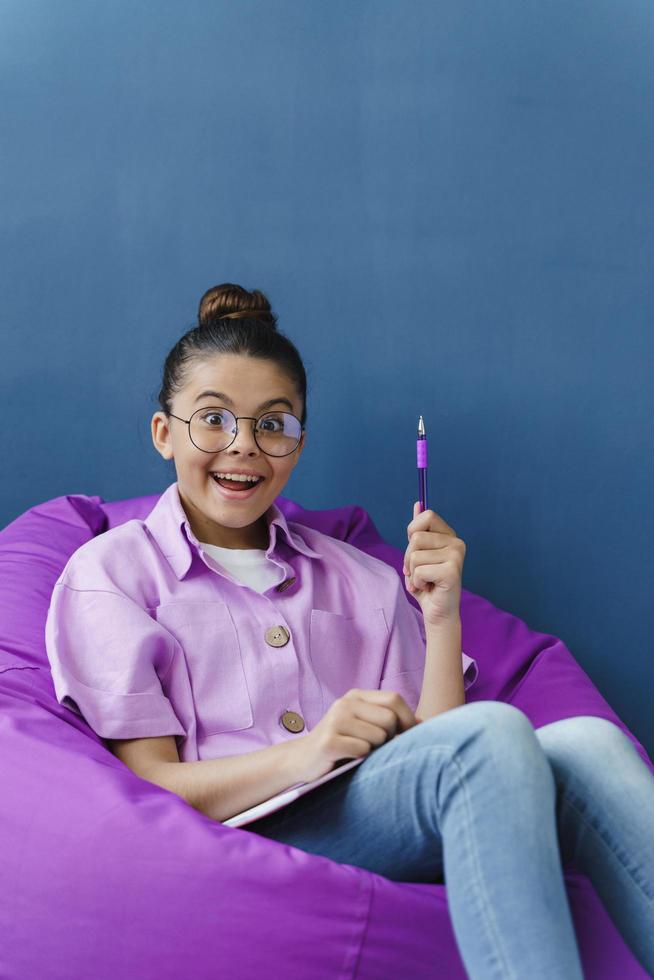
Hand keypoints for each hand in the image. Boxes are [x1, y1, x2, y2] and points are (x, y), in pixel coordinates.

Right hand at [295, 689, 419, 783]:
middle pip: (390, 719)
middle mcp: (345, 703)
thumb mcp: (364, 726)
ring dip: (375, 751)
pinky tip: (349, 759)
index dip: (408, 720)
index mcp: (356, 696)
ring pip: (379, 736)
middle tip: (375, 748)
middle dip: (390, 738)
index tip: (408, 738)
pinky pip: (363, 750)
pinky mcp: (328, 742)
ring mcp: (335, 721)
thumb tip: (424, 724)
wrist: (302, 761)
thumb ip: (391, 721)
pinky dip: (361, 759)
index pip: (394, 699)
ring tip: (360, 754)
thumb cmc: (342, 745)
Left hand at [403, 501, 465, 625]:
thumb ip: (418, 530)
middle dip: (408, 557)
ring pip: (415, 554)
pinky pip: (419, 570)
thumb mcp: (418, 553)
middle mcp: (457, 543)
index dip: (412, 532)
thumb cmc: (426, 583)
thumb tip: (418, 504)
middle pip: (416, 536)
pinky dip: (417, 583)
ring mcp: (456, 556)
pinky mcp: (452, 571)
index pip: (427, 515)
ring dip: (413, 572)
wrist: (437, 612)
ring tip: (424, 580)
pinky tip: (429, 588)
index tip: (415, 549)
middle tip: (418, 571)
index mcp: (449, 535)